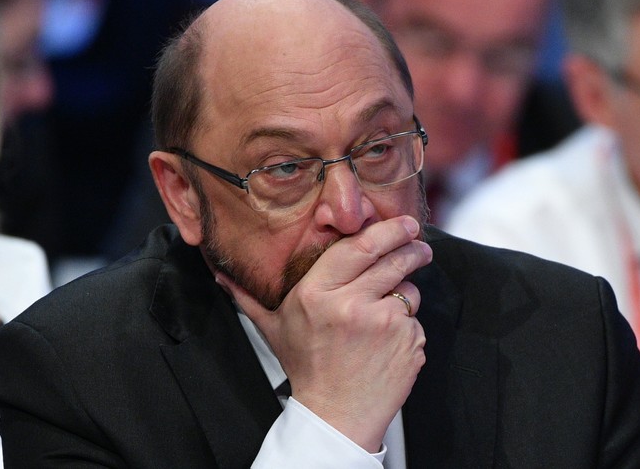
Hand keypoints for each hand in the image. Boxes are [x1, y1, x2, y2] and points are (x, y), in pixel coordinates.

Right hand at [216, 216, 431, 452]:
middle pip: (392, 260)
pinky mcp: (408, 342)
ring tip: (383, 316)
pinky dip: (407, 327)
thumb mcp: (274, 328)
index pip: (358, 246)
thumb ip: (249, 297)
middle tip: (419, 247)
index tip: (403, 224)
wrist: (336, 416)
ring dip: (405, 294)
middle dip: (412, 248)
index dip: (387, 230)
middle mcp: (350, 304)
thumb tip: (220, 273)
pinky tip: (388, 343)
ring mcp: (383, 323)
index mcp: (316, 293)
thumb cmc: (307, 367)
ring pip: (409, 290)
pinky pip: (415, 320)